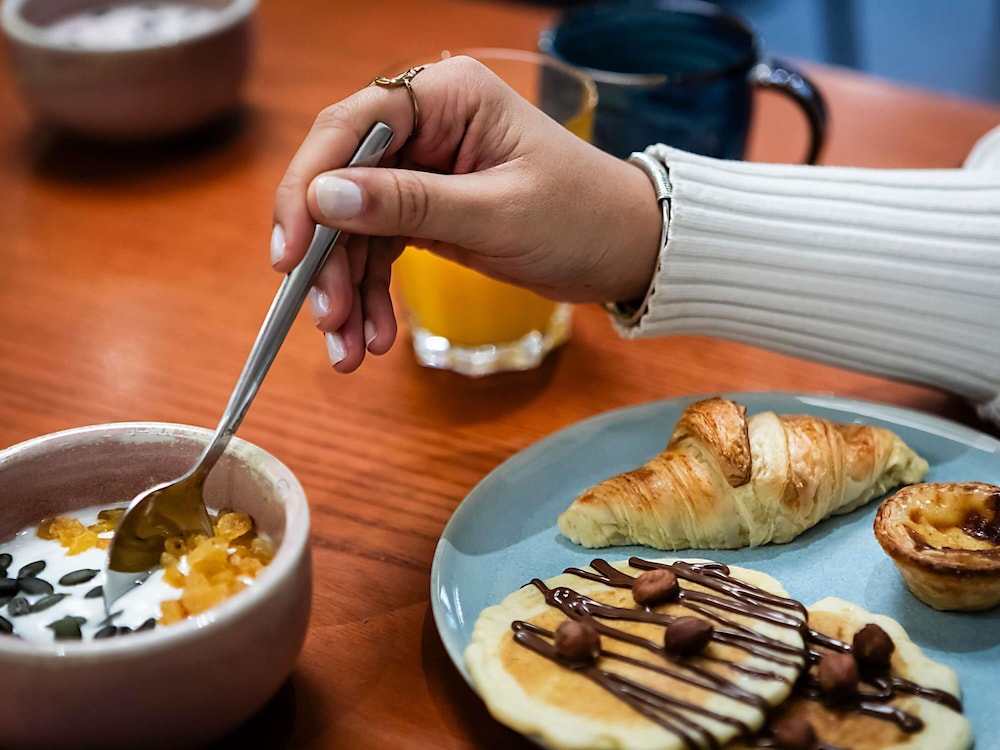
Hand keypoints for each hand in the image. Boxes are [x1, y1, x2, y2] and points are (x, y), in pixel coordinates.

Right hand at [271, 55, 660, 371]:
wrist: (626, 250)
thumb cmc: (582, 218)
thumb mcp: (496, 215)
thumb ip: (409, 204)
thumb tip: (324, 197)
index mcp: (446, 96)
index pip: (350, 127)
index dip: (309, 188)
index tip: (291, 253)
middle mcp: (426, 125)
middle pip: (342, 182)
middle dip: (327, 257)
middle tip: (324, 317)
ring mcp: (423, 169)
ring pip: (354, 225)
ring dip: (344, 288)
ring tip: (346, 348)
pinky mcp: (427, 210)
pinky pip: (379, 250)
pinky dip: (370, 293)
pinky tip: (371, 336)